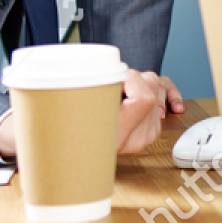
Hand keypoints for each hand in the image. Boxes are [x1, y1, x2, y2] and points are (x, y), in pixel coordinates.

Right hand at [0, 70, 183, 159]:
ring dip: (142, 82)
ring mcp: (145, 136)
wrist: (61, 155)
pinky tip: (163, 95)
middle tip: (110, 81)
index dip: (131, 78)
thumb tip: (89, 68)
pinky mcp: (150, 131)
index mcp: (114, 136)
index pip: (143, 99)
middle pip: (152, 90)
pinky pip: (163, 102)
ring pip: (157, 91)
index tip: (112, 75)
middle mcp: (133, 139)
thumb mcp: (65, 107)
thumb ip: (80, 90)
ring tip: (118, 89)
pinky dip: (161, 90)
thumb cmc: (57, 131)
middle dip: (134, 76)